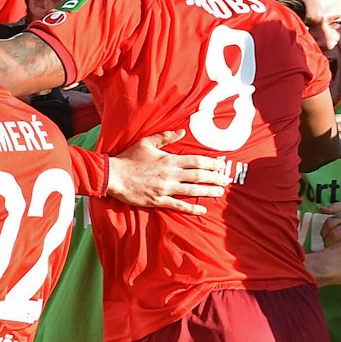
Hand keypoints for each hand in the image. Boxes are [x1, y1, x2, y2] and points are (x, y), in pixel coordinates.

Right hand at [106, 129, 231, 214]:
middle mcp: (170, 174)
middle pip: (198, 176)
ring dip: (208, 191)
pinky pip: (178, 206)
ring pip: (192, 190)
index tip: (222, 165)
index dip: (211, 163)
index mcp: (169, 160)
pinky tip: (202, 209)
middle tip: (226, 180)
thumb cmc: (129, 158)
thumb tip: (181, 132)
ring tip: (220, 192)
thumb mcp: (147, 142)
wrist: (114, 175)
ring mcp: (165, 189)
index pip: (196, 161)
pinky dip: (191, 208)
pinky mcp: (158, 200)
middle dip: (215, 178)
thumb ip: (165, 137)